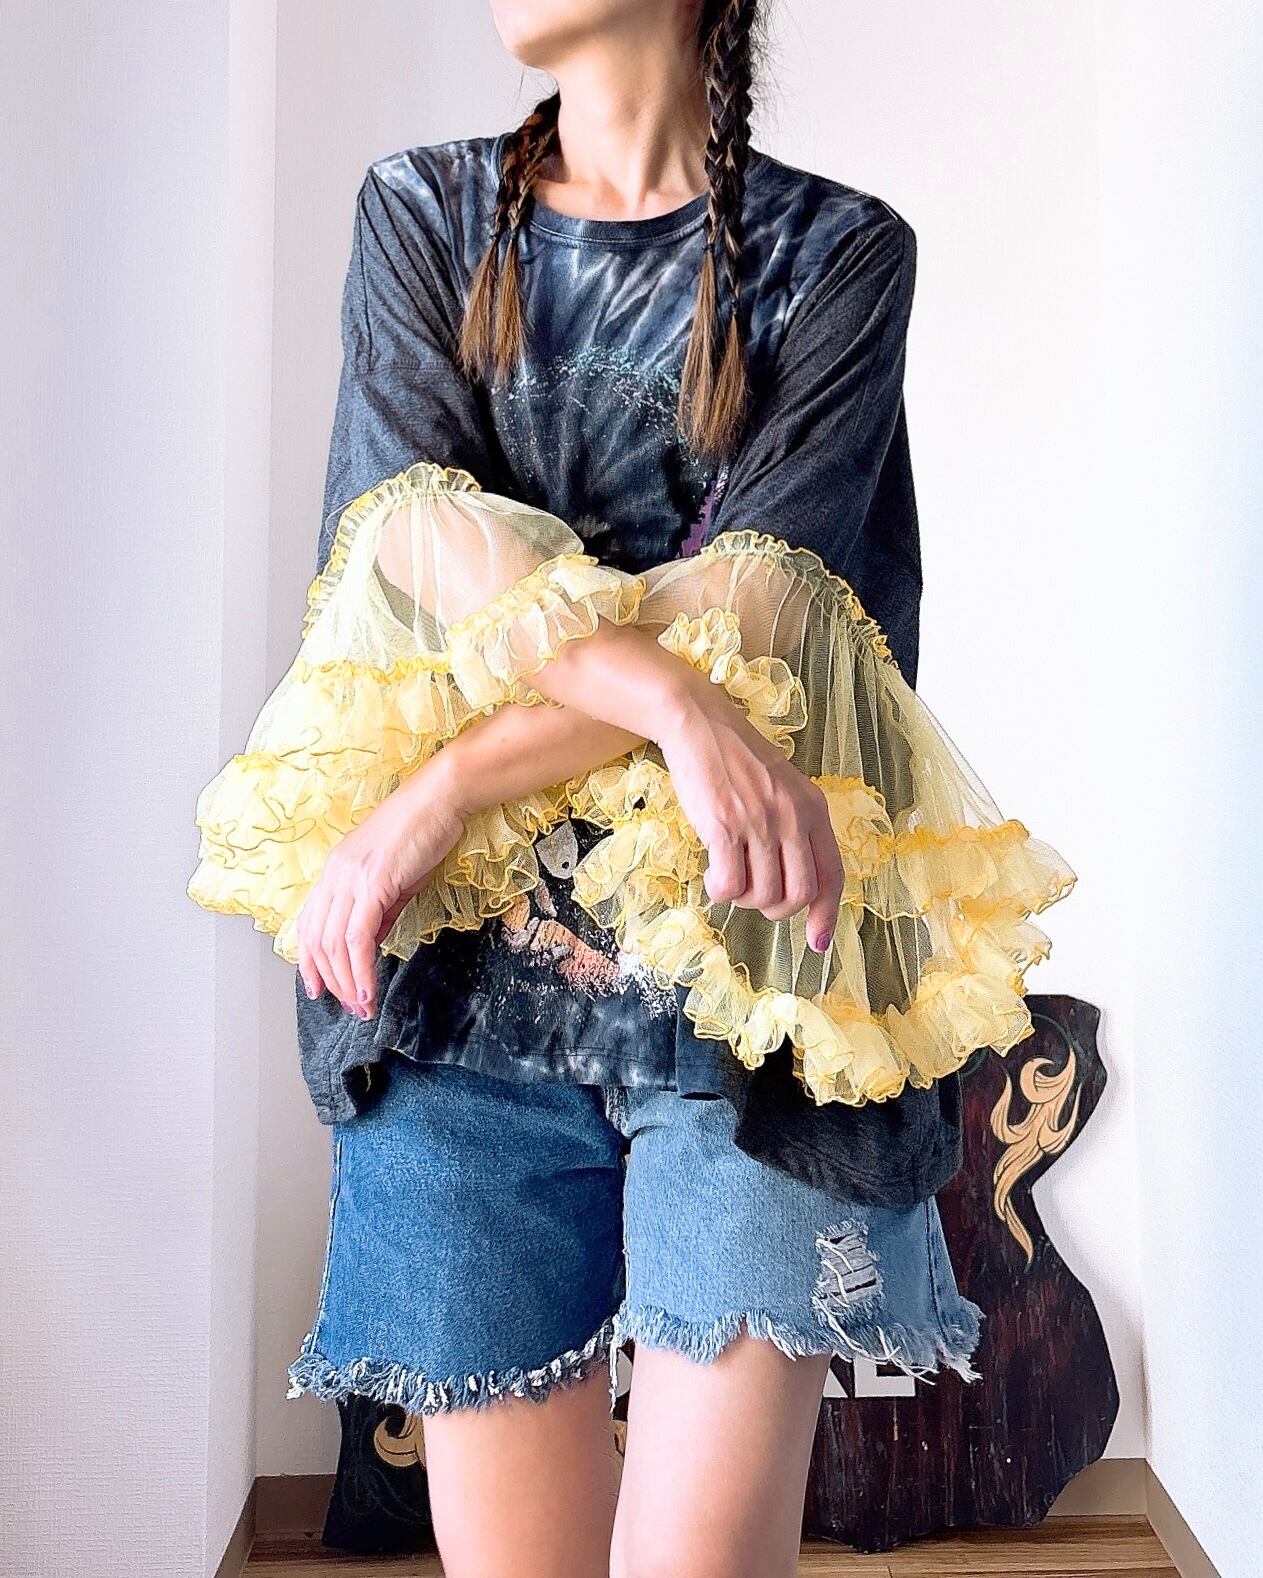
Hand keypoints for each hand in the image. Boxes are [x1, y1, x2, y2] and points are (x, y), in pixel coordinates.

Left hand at [296, 759, 464, 1017]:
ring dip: (347, 984)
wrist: (439, 798)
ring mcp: (351, 878)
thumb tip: (372, 943)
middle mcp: (335, 875)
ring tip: (362, 1008)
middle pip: (318, 941)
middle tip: (350, 1009)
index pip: (309, 925)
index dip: (310, 962)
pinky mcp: (373, 884)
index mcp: (335, 871)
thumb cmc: (422, 831)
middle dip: (332, 982)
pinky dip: (361, 970)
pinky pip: (358, 938)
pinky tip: (369, 990)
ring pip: (334, 944)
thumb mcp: (394, 876)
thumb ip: (380, 910)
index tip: (319, 990)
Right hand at [657, 687, 843, 952]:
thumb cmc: (737, 758)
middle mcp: (792, 817)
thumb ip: (794, 827)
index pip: (831, 875)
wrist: (699, 723)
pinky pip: (730, 884)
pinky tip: (712, 876)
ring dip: (744, 899)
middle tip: (755, 895)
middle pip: (798, 894)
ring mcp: (759, 822)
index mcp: (813, 809)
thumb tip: (795, 882)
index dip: (826, 915)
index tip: (817, 942)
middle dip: (775, 908)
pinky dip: (721, 891)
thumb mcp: (783, 787)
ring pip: (763, 894)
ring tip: (729, 877)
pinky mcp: (724, 826)